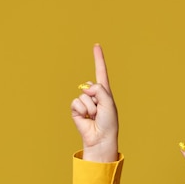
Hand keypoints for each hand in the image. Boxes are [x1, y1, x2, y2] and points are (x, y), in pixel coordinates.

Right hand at [70, 44, 118, 161]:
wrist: (101, 138)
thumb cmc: (109, 122)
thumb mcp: (109, 102)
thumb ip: (99, 89)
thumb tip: (85, 88)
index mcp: (105, 92)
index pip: (101, 72)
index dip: (98, 58)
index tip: (96, 45)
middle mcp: (94, 95)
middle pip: (89, 84)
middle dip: (95, 96)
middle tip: (100, 111)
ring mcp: (84, 102)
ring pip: (83, 95)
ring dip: (90, 106)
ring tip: (94, 116)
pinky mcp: (76, 109)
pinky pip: (76, 102)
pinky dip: (82, 110)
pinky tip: (86, 118)